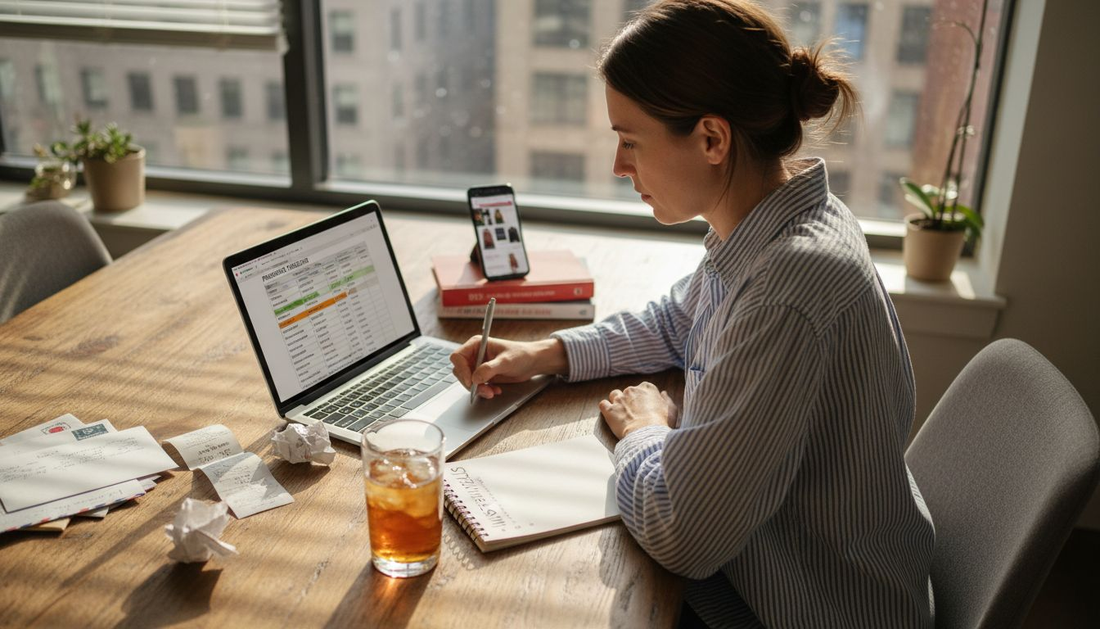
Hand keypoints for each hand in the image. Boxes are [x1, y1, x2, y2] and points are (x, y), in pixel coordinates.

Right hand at [450, 337, 567, 398]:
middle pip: (460, 371)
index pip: (458, 357)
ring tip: (492, 392)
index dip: (461, 369)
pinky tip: (496, 390)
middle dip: (471, 383)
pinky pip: (476, 386)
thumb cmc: (521, 355)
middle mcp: (475, 354)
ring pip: (467, 381)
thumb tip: (475, 378)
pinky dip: (484, 391)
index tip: (470, 381)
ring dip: (478, 389)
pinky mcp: (483, 376)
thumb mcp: (505, 361)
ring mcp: (478, 366)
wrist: (532, 363)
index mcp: (477, 344)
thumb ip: (489, 369)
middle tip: (484, 390)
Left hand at [599, 382, 678, 438]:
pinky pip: (603, 404)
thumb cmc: (662, 423)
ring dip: (616, 401)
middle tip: (634, 413)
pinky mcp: (609, 410)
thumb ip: (666, 399)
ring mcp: (619, 399)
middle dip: (630, 400)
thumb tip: (663, 393)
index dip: (644, 398)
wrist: (647, 434)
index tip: (645, 407)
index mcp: (647, 388)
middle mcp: (632, 390)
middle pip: (629, 392)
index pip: (644, 388)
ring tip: (620, 413)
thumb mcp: (671, 410)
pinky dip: (605, 408)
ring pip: (614, 394)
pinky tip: (609, 415)